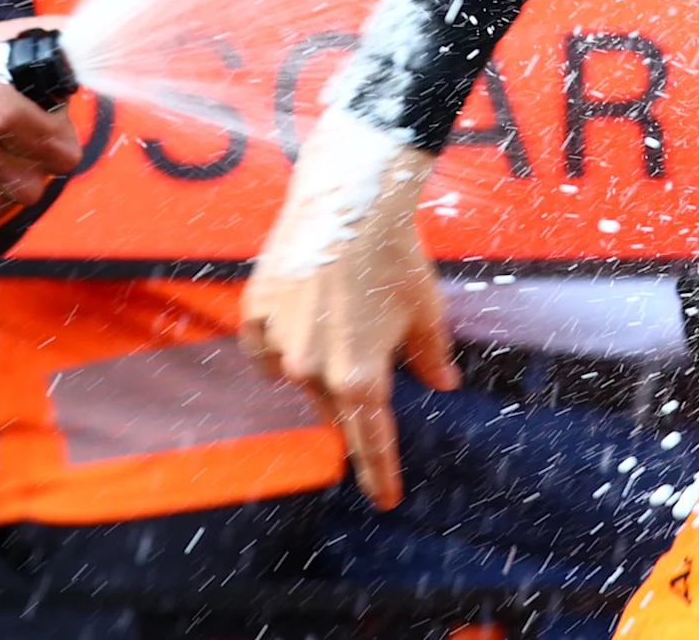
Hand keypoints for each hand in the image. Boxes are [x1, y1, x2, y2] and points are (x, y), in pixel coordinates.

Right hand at [238, 109, 452, 507]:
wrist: (349, 199)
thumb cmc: (395, 255)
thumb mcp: (425, 310)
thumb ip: (431, 356)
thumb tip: (444, 385)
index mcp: (361, 378)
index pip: (372, 441)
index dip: (379, 473)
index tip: (385, 499)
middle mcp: (315, 371)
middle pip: (335, 408)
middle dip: (352, 399)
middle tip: (364, 359)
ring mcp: (280, 344)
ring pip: (298, 376)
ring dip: (316, 364)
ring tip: (337, 315)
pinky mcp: (254, 314)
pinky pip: (263, 348)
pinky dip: (277, 342)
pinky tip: (296, 316)